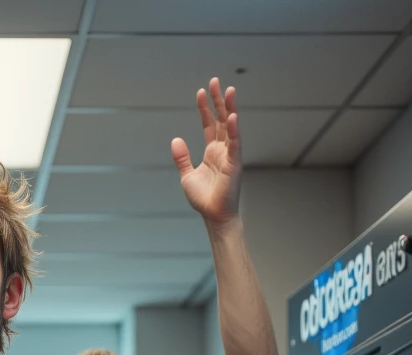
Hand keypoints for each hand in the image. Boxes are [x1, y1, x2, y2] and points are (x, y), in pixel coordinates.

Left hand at [172, 77, 241, 226]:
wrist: (213, 216)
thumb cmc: (204, 199)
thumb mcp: (187, 176)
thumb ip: (182, 158)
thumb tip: (175, 140)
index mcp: (212, 152)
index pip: (209, 124)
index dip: (205, 108)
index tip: (201, 92)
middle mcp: (223, 150)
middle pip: (221, 119)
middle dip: (218, 100)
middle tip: (215, 81)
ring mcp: (230, 155)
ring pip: (231, 127)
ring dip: (230, 108)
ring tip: (229, 89)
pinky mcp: (235, 164)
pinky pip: (235, 144)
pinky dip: (235, 130)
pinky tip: (233, 116)